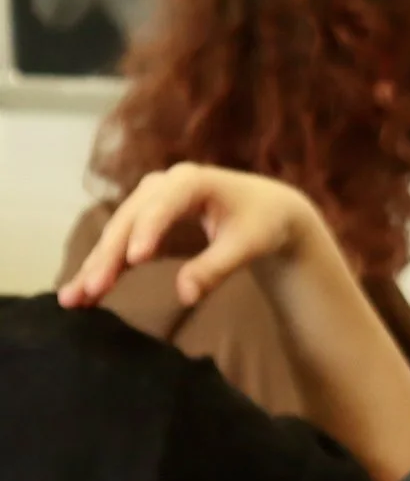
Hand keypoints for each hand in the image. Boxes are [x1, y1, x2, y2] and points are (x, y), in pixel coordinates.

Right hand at [62, 165, 323, 310]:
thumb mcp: (248, 244)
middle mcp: (162, 186)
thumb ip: (217, 267)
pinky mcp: (143, 224)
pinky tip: (82, 296)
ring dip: (94, 266)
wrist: (266, 212)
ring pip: (116, 235)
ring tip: (73, 298)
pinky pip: (119, 247)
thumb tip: (185, 294)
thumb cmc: (261, 223)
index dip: (148, 231)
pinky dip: (102, 270)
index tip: (135, 260)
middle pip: (129, 221)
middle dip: (109, 255)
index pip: (164, 205)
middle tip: (93, 289)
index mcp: (192, 181)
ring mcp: (148, 203)